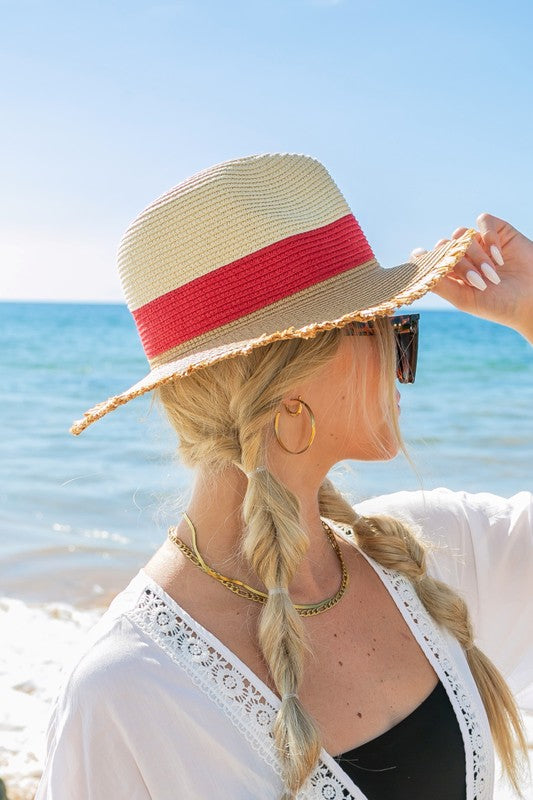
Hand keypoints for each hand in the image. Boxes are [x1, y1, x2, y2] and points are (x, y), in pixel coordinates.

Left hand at [411, 213, 532, 341]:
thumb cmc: (499, 305)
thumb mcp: (464, 298)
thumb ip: (439, 283)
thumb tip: (415, 261)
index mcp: (452, 272)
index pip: (433, 257)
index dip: (430, 259)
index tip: (427, 260)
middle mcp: (464, 255)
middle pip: (447, 246)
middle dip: (460, 264)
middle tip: (478, 282)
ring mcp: (481, 243)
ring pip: (463, 235)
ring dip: (476, 255)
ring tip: (492, 275)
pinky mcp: (499, 231)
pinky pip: (483, 221)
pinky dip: (488, 237)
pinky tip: (498, 258)